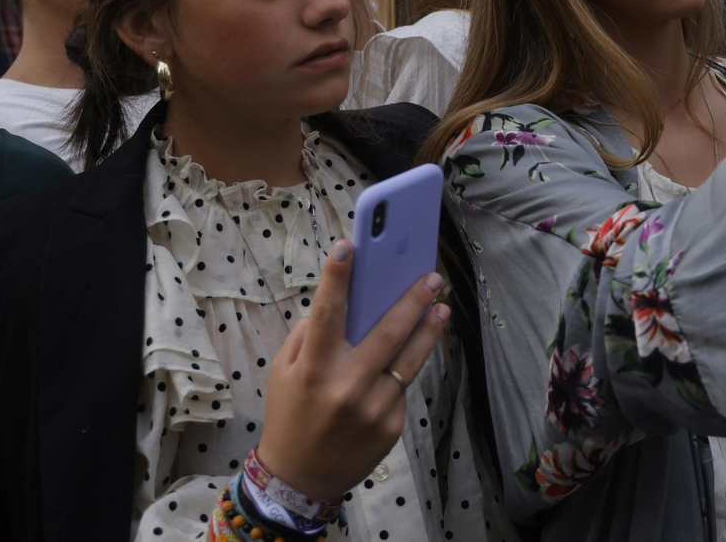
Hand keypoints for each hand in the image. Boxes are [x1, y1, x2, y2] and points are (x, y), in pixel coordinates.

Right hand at [257, 239, 447, 500]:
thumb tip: (344, 303)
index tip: (349, 245)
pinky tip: (412, 354)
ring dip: (429, 330)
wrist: (300, 479)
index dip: (337, 278)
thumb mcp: (284, 373)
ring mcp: (374, 407)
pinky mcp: (392, 425)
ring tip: (442, 307)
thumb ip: (308, 336)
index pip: (327, 314)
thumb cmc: (290, 416)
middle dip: (412, 299)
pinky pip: (402, 387)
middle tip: (432, 276)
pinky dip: (405, 369)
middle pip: (388, 331)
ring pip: (410, 359)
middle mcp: (346, 386)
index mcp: (313, 369)